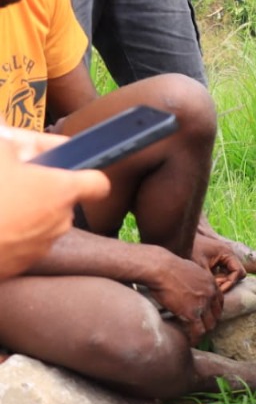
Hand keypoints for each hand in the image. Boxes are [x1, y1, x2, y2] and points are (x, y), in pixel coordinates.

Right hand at [0, 127, 109, 279]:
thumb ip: (14, 140)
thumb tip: (18, 136)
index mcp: (62, 191)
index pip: (98, 183)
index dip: (86, 174)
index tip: (68, 170)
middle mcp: (60, 221)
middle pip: (63, 202)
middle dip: (43, 191)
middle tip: (14, 181)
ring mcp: (39, 248)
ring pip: (42, 225)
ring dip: (25, 214)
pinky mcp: (18, 268)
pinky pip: (21, 246)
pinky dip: (9, 236)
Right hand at [147, 252, 223, 344]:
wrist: (161, 268)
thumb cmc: (168, 267)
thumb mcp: (190, 270)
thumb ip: (195, 280)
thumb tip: (189, 285)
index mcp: (211, 283)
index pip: (219, 301)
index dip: (213, 311)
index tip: (207, 316)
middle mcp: (211, 293)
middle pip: (216, 314)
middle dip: (210, 322)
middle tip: (201, 328)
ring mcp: (203, 303)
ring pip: (210, 325)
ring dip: (204, 332)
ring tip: (196, 337)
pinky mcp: (192, 313)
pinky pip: (198, 331)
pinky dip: (195, 338)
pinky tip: (191, 342)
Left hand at [191, 232, 246, 291]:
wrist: (180, 239)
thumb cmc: (190, 250)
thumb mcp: (201, 266)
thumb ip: (211, 280)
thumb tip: (216, 294)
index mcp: (227, 253)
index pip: (238, 272)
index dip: (230, 283)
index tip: (218, 290)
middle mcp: (228, 254)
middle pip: (236, 273)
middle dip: (226, 282)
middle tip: (213, 287)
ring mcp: (223, 256)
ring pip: (229, 273)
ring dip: (221, 280)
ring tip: (208, 284)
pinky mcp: (216, 259)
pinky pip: (222, 271)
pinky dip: (216, 277)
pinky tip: (205, 280)